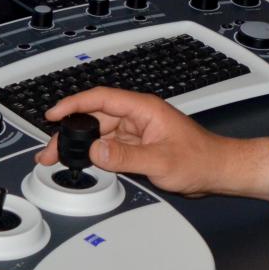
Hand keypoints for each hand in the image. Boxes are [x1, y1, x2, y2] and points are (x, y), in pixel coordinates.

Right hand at [36, 87, 268, 199]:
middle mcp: (138, 117)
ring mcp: (138, 131)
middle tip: (50, 151)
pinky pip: (110, 146)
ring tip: (60, 159)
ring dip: (81, 145)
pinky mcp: (139, 146)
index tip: (53, 113)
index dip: (74, 104)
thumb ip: (126, 156)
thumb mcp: (160, 160)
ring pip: (100, 133)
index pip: (101, 99)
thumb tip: (97, 151)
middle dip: (70, 132)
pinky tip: (84, 165)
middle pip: (95, 118)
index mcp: (144, 109)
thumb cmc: (200, 159)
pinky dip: (95, 154)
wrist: (218, 171)